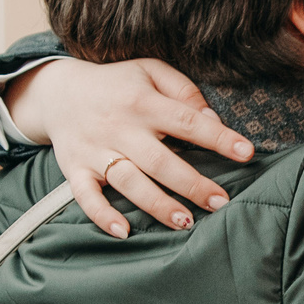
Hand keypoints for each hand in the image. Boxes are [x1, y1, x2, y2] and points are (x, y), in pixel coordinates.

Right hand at [5, 59, 255, 236]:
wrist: (58, 92)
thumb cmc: (117, 84)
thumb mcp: (151, 71)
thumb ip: (184, 91)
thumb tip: (211, 119)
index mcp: (143, 102)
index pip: (186, 120)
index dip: (217, 137)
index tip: (245, 152)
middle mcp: (120, 127)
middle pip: (160, 161)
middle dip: (192, 184)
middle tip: (220, 202)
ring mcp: (96, 151)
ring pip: (129, 182)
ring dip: (157, 205)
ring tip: (185, 221)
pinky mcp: (75, 169)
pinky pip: (86, 196)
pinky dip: (102, 215)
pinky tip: (124, 232)